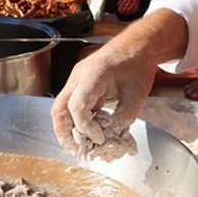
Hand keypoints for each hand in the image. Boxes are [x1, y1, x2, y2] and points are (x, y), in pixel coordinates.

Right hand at [51, 40, 156, 154]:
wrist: (137, 45)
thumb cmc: (137, 64)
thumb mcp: (138, 93)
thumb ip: (125, 116)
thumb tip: (113, 135)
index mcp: (93, 74)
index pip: (77, 106)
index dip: (85, 127)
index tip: (100, 138)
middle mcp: (79, 77)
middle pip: (59, 109)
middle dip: (65, 134)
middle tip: (78, 152)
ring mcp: (77, 80)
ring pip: (62, 109)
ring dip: (68, 130)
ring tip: (81, 148)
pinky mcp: (80, 85)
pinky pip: (72, 106)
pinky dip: (77, 122)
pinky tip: (88, 135)